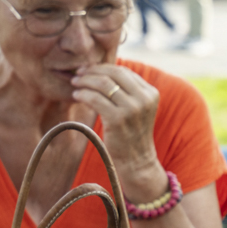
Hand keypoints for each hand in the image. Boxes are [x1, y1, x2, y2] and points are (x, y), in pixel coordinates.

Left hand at [73, 64, 164, 196]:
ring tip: (75, 84)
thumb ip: (127, 91)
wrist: (137, 159)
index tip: (88, 70)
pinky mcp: (118, 119)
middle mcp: (144, 98)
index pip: (124, 71)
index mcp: (151, 93)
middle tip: (78, 74)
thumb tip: (102, 71)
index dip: (103, 68)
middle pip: (113, 73)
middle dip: (92, 71)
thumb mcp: (136, 108)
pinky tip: (76, 96)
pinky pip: (95, 99)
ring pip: (103, 84)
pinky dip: (83, 94)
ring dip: (85, 81)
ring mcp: (133, 108)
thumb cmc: (131, 133)